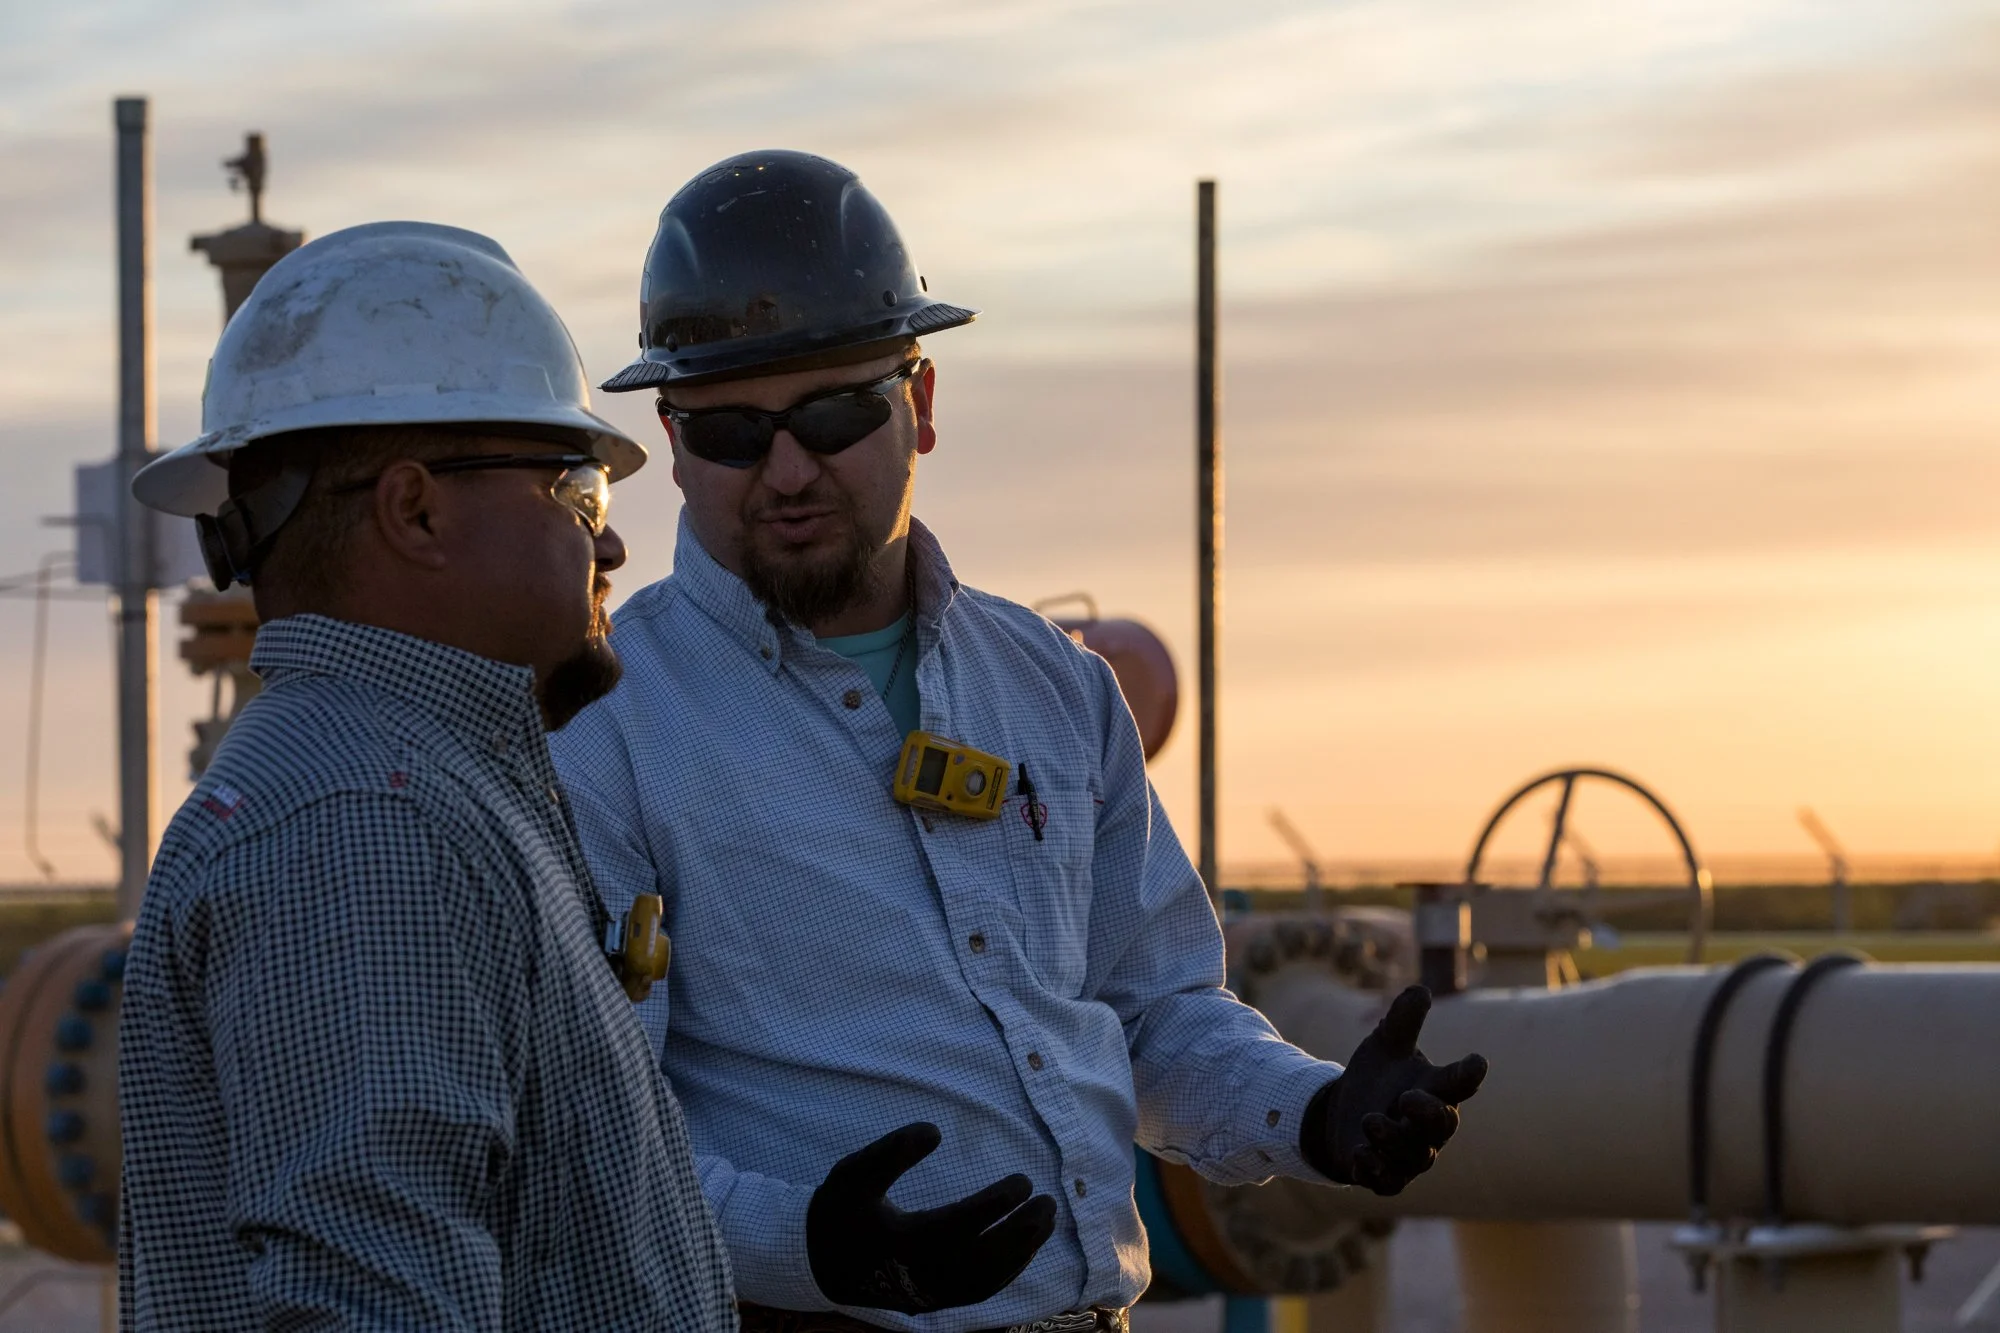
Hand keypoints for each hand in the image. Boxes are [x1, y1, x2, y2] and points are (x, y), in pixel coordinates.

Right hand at [806, 1122, 1057, 1312]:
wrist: (818, 1261)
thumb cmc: (840, 1210)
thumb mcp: (854, 1173)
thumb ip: (891, 1151)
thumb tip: (935, 1130)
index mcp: (900, 1242)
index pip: (958, 1226)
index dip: (994, 1206)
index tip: (1023, 1182)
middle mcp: (917, 1274)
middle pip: (982, 1261)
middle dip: (1020, 1234)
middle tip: (1048, 1203)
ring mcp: (927, 1293)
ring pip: (985, 1281)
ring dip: (1021, 1253)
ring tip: (1045, 1221)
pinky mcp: (931, 1300)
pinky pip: (977, 1292)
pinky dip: (1005, 1272)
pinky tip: (1023, 1248)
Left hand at [1301, 985, 1487, 1194]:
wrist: (1343, 1114)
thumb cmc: (1375, 1078)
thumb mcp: (1384, 1045)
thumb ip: (1402, 1021)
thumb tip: (1420, 989)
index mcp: (1434, 1090)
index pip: (1458, 1082)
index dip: (1469, 1073)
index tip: (1477, 1060)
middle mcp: (1428, 1127)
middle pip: (1443, 1125)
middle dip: (1428, 1113)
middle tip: (1406, 1097)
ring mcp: (1410, 1155)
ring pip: (1415, 1155)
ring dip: (1393, 1139)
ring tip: (1370, 1120)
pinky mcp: (1385, 1175)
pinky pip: (1388, 1181)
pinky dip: (1375, 1169)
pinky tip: (1360, 1154)